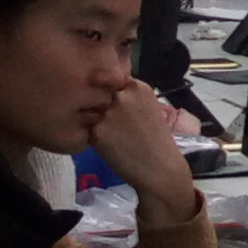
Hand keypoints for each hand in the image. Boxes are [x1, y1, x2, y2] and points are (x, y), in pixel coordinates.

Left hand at [86, 77, 200, 221]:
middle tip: (113, 123)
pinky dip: (93, 136)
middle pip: (99, 92)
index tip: (115, 105)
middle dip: (101, 104)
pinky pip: (87, 128)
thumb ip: (129, 97)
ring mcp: (109, 111)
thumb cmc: (157, 141)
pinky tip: (107, 145)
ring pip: (90, 110)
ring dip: (94, 119)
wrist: (160, 168)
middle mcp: (122, 94)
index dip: (110, 92)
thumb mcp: (148, 108)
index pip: (112, 79)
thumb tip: (105, 92)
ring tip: (111, 135)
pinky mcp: (97, 129)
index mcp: (138, 86)